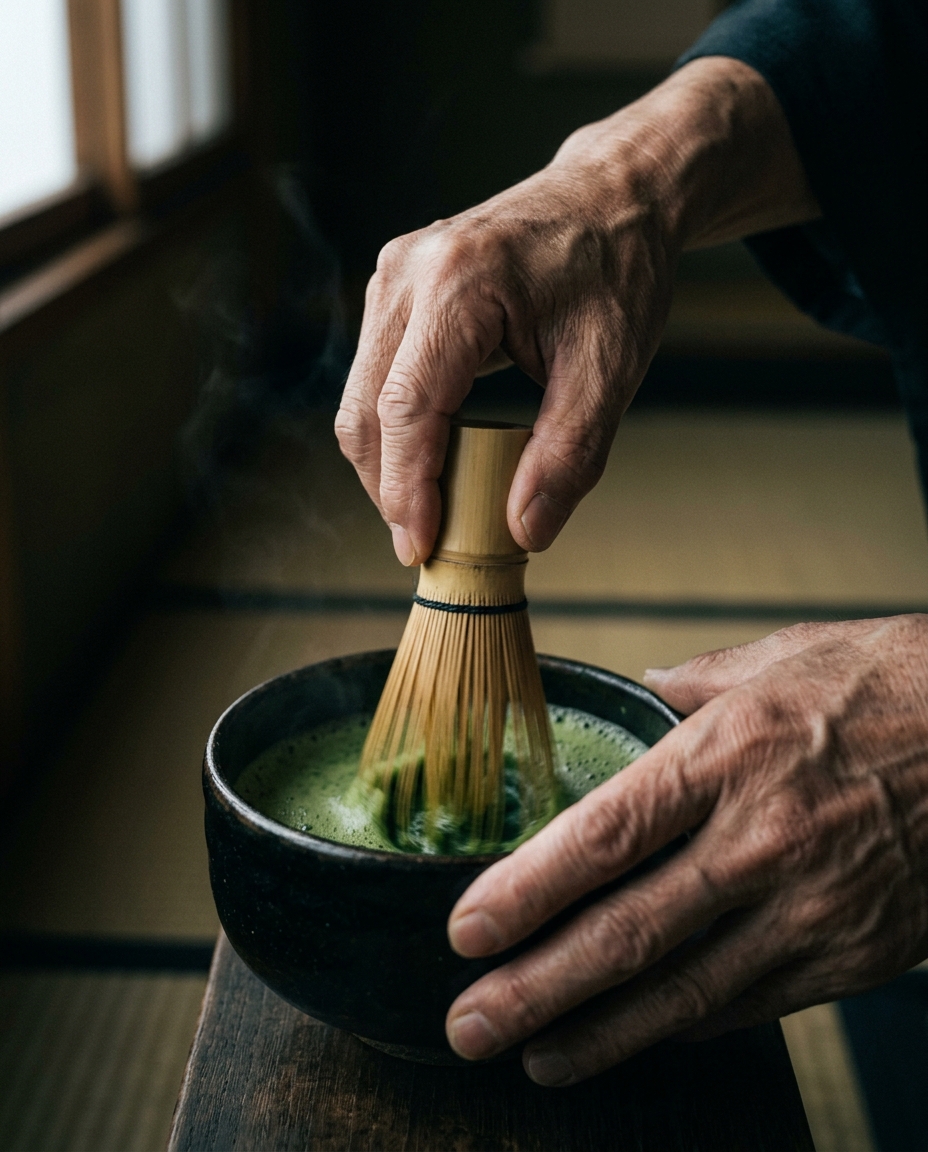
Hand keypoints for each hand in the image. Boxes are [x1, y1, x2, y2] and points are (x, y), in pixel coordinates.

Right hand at [335, 57, 818, 564]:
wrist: (612, 198)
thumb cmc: (616, 272)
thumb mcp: (611, 369)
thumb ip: (569, 456)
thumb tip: (522, 532)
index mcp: (461, 283)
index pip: (407, 407)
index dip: (407, 488)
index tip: (419, 547)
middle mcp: (409, 272)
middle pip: (365, 409)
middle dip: (389, 488)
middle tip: (426, 544)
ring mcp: (392, 275)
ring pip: (358, 398)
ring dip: (387, 463)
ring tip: (431, 509)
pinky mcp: (393, 288)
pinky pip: (372, 377)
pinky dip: (394, 430)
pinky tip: (432, 460)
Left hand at [444, 616, 927, 1084]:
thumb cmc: (894, 682)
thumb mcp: (783, 656)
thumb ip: (695, 682)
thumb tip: (639, 690)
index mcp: (732, 751)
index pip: (605, 834)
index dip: (527, 891)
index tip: (466, 929)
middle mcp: (765, 835)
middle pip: (628, 931)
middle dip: (537, 988)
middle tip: (469, 1026)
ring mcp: (815, 904)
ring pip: (687, 991)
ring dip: (601, 1035)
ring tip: (535, 1059)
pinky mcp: (857, 952)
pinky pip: (753, 1002)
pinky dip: (686, 1025)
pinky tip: (637, 1037)